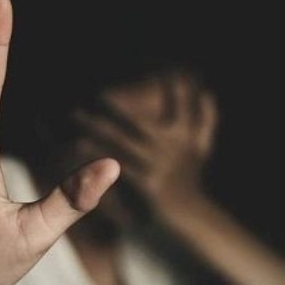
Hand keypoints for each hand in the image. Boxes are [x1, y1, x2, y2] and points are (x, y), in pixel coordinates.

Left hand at [72, 71, 216, 221]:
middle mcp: (170, 147)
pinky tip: (81, 145)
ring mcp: (158, 165)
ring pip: (122, 141)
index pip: (176, 104)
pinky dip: (99, 155)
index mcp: (184, 136)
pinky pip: (117, 165)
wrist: (192, 213)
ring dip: (98, 127)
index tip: (146, 70)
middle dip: (116, 106)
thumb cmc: (192, 177)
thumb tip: (207, 91)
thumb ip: (207, 119)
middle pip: (137, 122)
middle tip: (97, 93)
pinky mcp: (147, 183)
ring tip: (77, 115)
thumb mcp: (203, 148)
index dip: (162, 87)